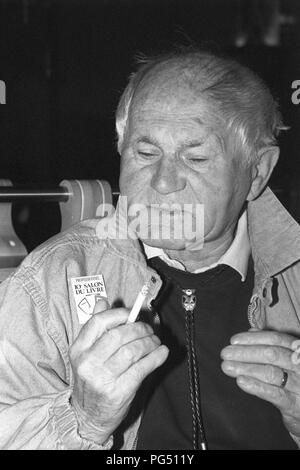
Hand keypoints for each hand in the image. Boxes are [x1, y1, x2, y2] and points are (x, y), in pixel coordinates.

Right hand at [69, 298, 168, 444]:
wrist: (87, 417)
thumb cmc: (91, 380)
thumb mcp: (86, 354)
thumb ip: (96, 328)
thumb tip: (102, 299)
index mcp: (78, 349)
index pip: (98, 322)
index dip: (119, 313)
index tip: (132, 314)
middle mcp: (88, 363)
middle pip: (118, 335)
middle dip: (139, 329)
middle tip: (149, 329)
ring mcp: (102, 379)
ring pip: (132, 351)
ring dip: (150, 343)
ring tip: (155, 342)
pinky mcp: (118, 392)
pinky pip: (142, 368)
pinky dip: (156, 357)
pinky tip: (161, 353)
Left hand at [221, 330, 299, 438]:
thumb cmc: (295, 380)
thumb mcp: (287, 360)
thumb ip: (272, 344)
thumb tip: (251, 331)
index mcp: (298, 351)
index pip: (276, 339)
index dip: (253, 339)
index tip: (234, 340)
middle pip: (272, 354)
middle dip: (245, 352)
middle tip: (225, 353)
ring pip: (271, 373)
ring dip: (246, 368)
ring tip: (227, 366)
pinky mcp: (295, 405)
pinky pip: (275, 394)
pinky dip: (256, 386)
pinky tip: (240, 381)